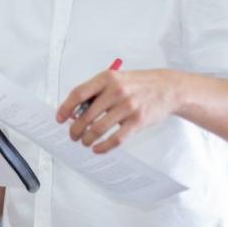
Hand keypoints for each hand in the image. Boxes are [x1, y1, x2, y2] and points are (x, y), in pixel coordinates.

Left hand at [55, 68, 183, 153]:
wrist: (168, 88)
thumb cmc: (138, 84)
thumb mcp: (115, 79)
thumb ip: (96, 92)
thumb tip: (75, 112)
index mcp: (107, 78)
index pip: (78, 94)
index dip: (65, 108)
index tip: (59, 119)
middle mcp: (116, 91)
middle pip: (86, 115)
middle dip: (75, 129)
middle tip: (73, 135)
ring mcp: (128, 107)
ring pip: (98, 129)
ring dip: (87, 139)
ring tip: (84, 142)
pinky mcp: (137, 121)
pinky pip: (115, 139)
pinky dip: (103, 147)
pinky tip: (98, 148)